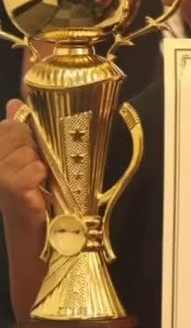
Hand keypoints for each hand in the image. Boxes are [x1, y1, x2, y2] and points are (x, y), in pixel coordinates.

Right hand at [0, 99, 46, 225]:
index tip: (27, 152)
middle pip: (21, 135)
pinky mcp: (12, 187)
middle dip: (33, 149)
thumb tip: (14, 102)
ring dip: (39, 165)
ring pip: (30, 152)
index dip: (25, 136)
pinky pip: (37, 168)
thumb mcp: (16, 155)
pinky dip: (41, 177)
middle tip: (31, 168)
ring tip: (34, 180)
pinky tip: (37, 188)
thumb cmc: (24, 187)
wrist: (26, 224)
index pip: (11, 125)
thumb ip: (14, 128)